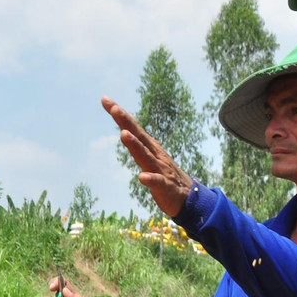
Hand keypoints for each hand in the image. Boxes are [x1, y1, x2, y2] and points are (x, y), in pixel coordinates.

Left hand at [102, 96, 192, 216]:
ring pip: (146, 156)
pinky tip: (141, 177)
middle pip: (138, 136)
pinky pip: (157, 182)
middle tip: (114, 108)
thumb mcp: (149, 158)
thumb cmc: (165, 176)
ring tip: (124, 134)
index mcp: (149, 147)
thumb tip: (124, 130)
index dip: (120, 115)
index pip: (132, 128)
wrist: (190, 197)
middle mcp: (155, 154)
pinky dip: (150, 179)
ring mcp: (161, 169)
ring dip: (135, 145)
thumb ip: (137, 146)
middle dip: (126, 122)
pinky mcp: (165, 186)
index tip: (105, 99)